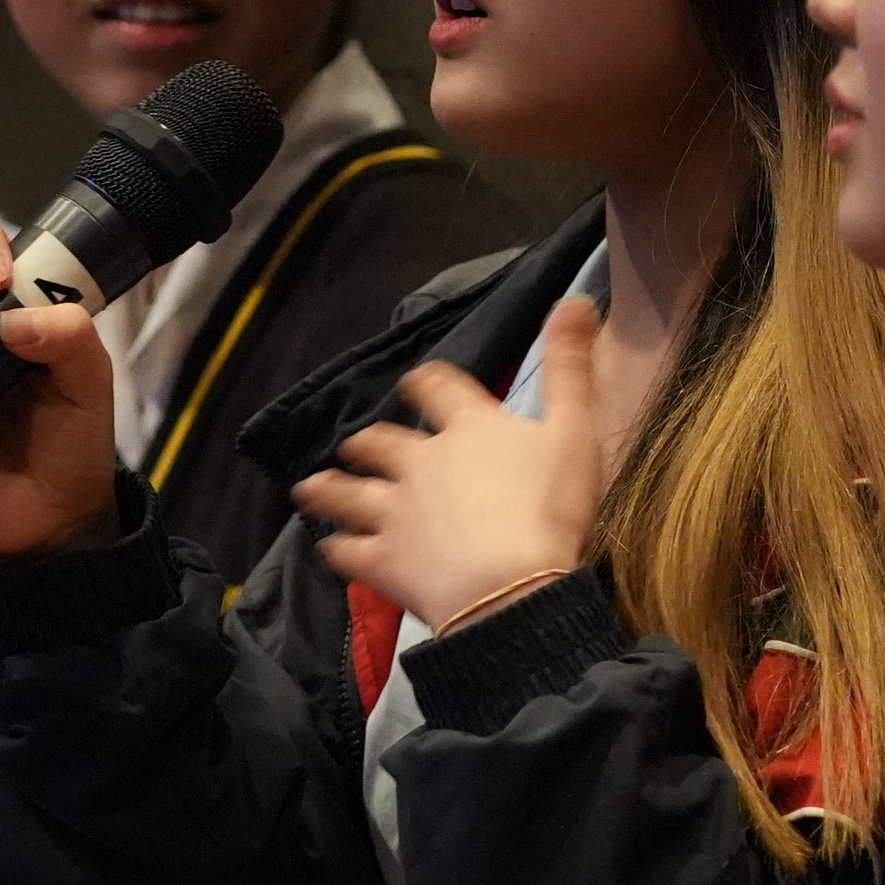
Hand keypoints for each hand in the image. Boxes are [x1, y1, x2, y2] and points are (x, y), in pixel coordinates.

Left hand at [293, 295, 604, 630]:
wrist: (512, 585)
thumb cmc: (549, 509)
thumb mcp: (574, 431)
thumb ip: (570, 367)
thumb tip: (574, 299)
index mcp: (467, 429)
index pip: (438, 387)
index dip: (426, 381)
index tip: (416, 381)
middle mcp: (420, 463)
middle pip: (382, 442)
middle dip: (369, 442)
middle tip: (358, 445)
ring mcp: (394, 512)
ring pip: (349, 494)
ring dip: (329, 488)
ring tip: (310, 487)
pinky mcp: (383, 560)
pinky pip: (349, 551)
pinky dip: (337, 548)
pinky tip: (329, 547)